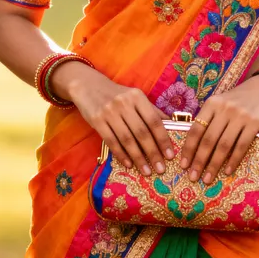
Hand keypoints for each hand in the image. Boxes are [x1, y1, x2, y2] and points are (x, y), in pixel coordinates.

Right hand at [51, 61, 174, 175]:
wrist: (87, 86)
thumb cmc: (116, 94)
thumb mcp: (134, 96)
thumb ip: (151, 110)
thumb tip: (171, 125)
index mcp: (137, 96)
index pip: (154, 121)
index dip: (163, 139)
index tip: (170, 155)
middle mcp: (124, 103)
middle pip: (142, 132)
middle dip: (153, 153)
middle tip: (161, 169)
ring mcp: (109, 112)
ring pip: (127, 139)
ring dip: (138, 158)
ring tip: (147, 171)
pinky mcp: (97, 121)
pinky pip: (111, 141)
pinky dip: (121, 154)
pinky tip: (128, 164)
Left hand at [178, 74, 258, 183]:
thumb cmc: (237, 100)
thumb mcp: (219, 103)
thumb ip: (208, 119)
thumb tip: (193, 146)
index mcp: (211, 104)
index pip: (196, 129)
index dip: (188, 148)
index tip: (183, 165)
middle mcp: (224, 109)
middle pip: (208, 140)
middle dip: (199, 161)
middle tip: (193, 177)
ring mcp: (239, 116)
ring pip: (223, 145)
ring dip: (214, 164)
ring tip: (208, 178)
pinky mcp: (254, 123)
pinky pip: (241, 146)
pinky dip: (233, 160)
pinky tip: (227, 171)